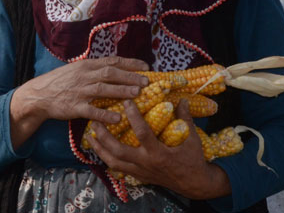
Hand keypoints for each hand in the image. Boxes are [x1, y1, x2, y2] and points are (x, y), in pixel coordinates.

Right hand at [9, 56, 148, 148]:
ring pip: (104, 89)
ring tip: (137, 94)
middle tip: (146, 82)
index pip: (112, 61)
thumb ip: (94, 69)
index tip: (146, 66)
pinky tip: (118, 117)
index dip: (130, 63)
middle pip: (111, 74)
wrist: (39, 95)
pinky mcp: (75, 107)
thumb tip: (115, 68)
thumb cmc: (60, 82)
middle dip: (130, 77)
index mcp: (86, 65)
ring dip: (121, 91)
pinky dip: (105, 114)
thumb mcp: (76, 69)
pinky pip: (92, 111)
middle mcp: (84, 76)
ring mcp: (80, 91)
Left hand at [86, 99, 231, 198]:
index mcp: (159, 153)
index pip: (142, 133)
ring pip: (113, 162)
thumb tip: (181, 99)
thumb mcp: (192, 139)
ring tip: (90, 135)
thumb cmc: (193, 159)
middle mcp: (146, 163)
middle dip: (104, 136)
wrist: (194, 184)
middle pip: (118, 151)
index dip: (133, 116)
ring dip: (100, 149)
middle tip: (95, 121)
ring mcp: (140, 171)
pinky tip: (100, 149)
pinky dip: (107, 158)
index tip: (126, 101)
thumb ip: (185, 118)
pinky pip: (118, 169)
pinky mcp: (138, 176)